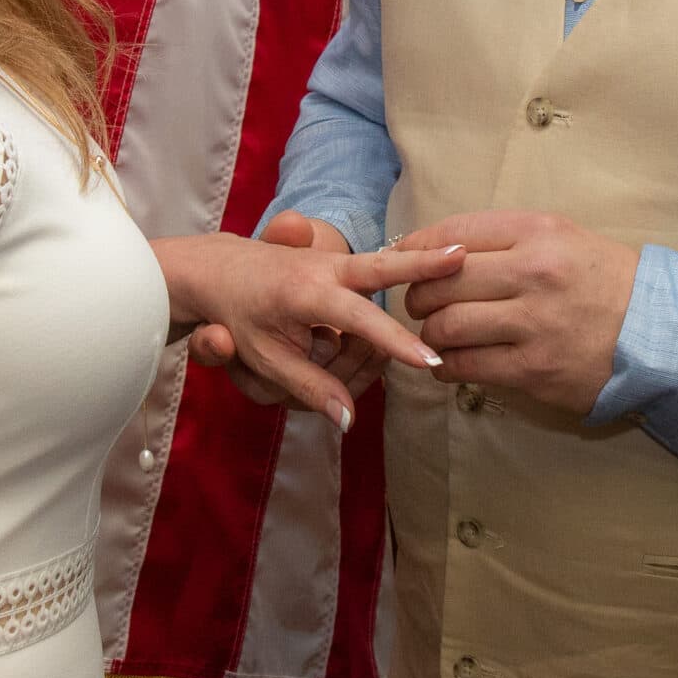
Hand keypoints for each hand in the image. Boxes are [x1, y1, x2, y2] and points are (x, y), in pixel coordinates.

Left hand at [158, 225, 461, 428]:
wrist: (214, 270)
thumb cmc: (236, 317)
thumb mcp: (266, 361)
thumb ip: (310, 389)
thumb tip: (349, 421)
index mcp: (306, 293)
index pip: (360, 321)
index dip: (396, 344)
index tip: (429, 360)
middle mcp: (324, 268)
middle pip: (382, 265)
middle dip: (424, 263)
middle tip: (463, 256)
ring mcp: (331, 259)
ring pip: (381, 270)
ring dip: (408, 280)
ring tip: (416, 301)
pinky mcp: (335, 260)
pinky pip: (369, 279)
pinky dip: (385, 292)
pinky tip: (391, 299)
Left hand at [401, 210, 640, 415]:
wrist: (659, 333)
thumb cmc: (605, 283)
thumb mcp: (563, 239)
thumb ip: (505, 240)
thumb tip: (436, 249)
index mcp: (539, 233)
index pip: (454, 234)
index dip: (416, 248)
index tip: (402, 260)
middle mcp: (534, 272)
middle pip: (442, 281)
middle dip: (417, 295)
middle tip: (419, 304)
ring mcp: (533, 323)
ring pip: (448, 325)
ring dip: (430, 333)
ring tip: (437, 335)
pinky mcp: (534, 368)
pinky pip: (467, 366)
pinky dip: (446, 367)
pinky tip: (448, 365)